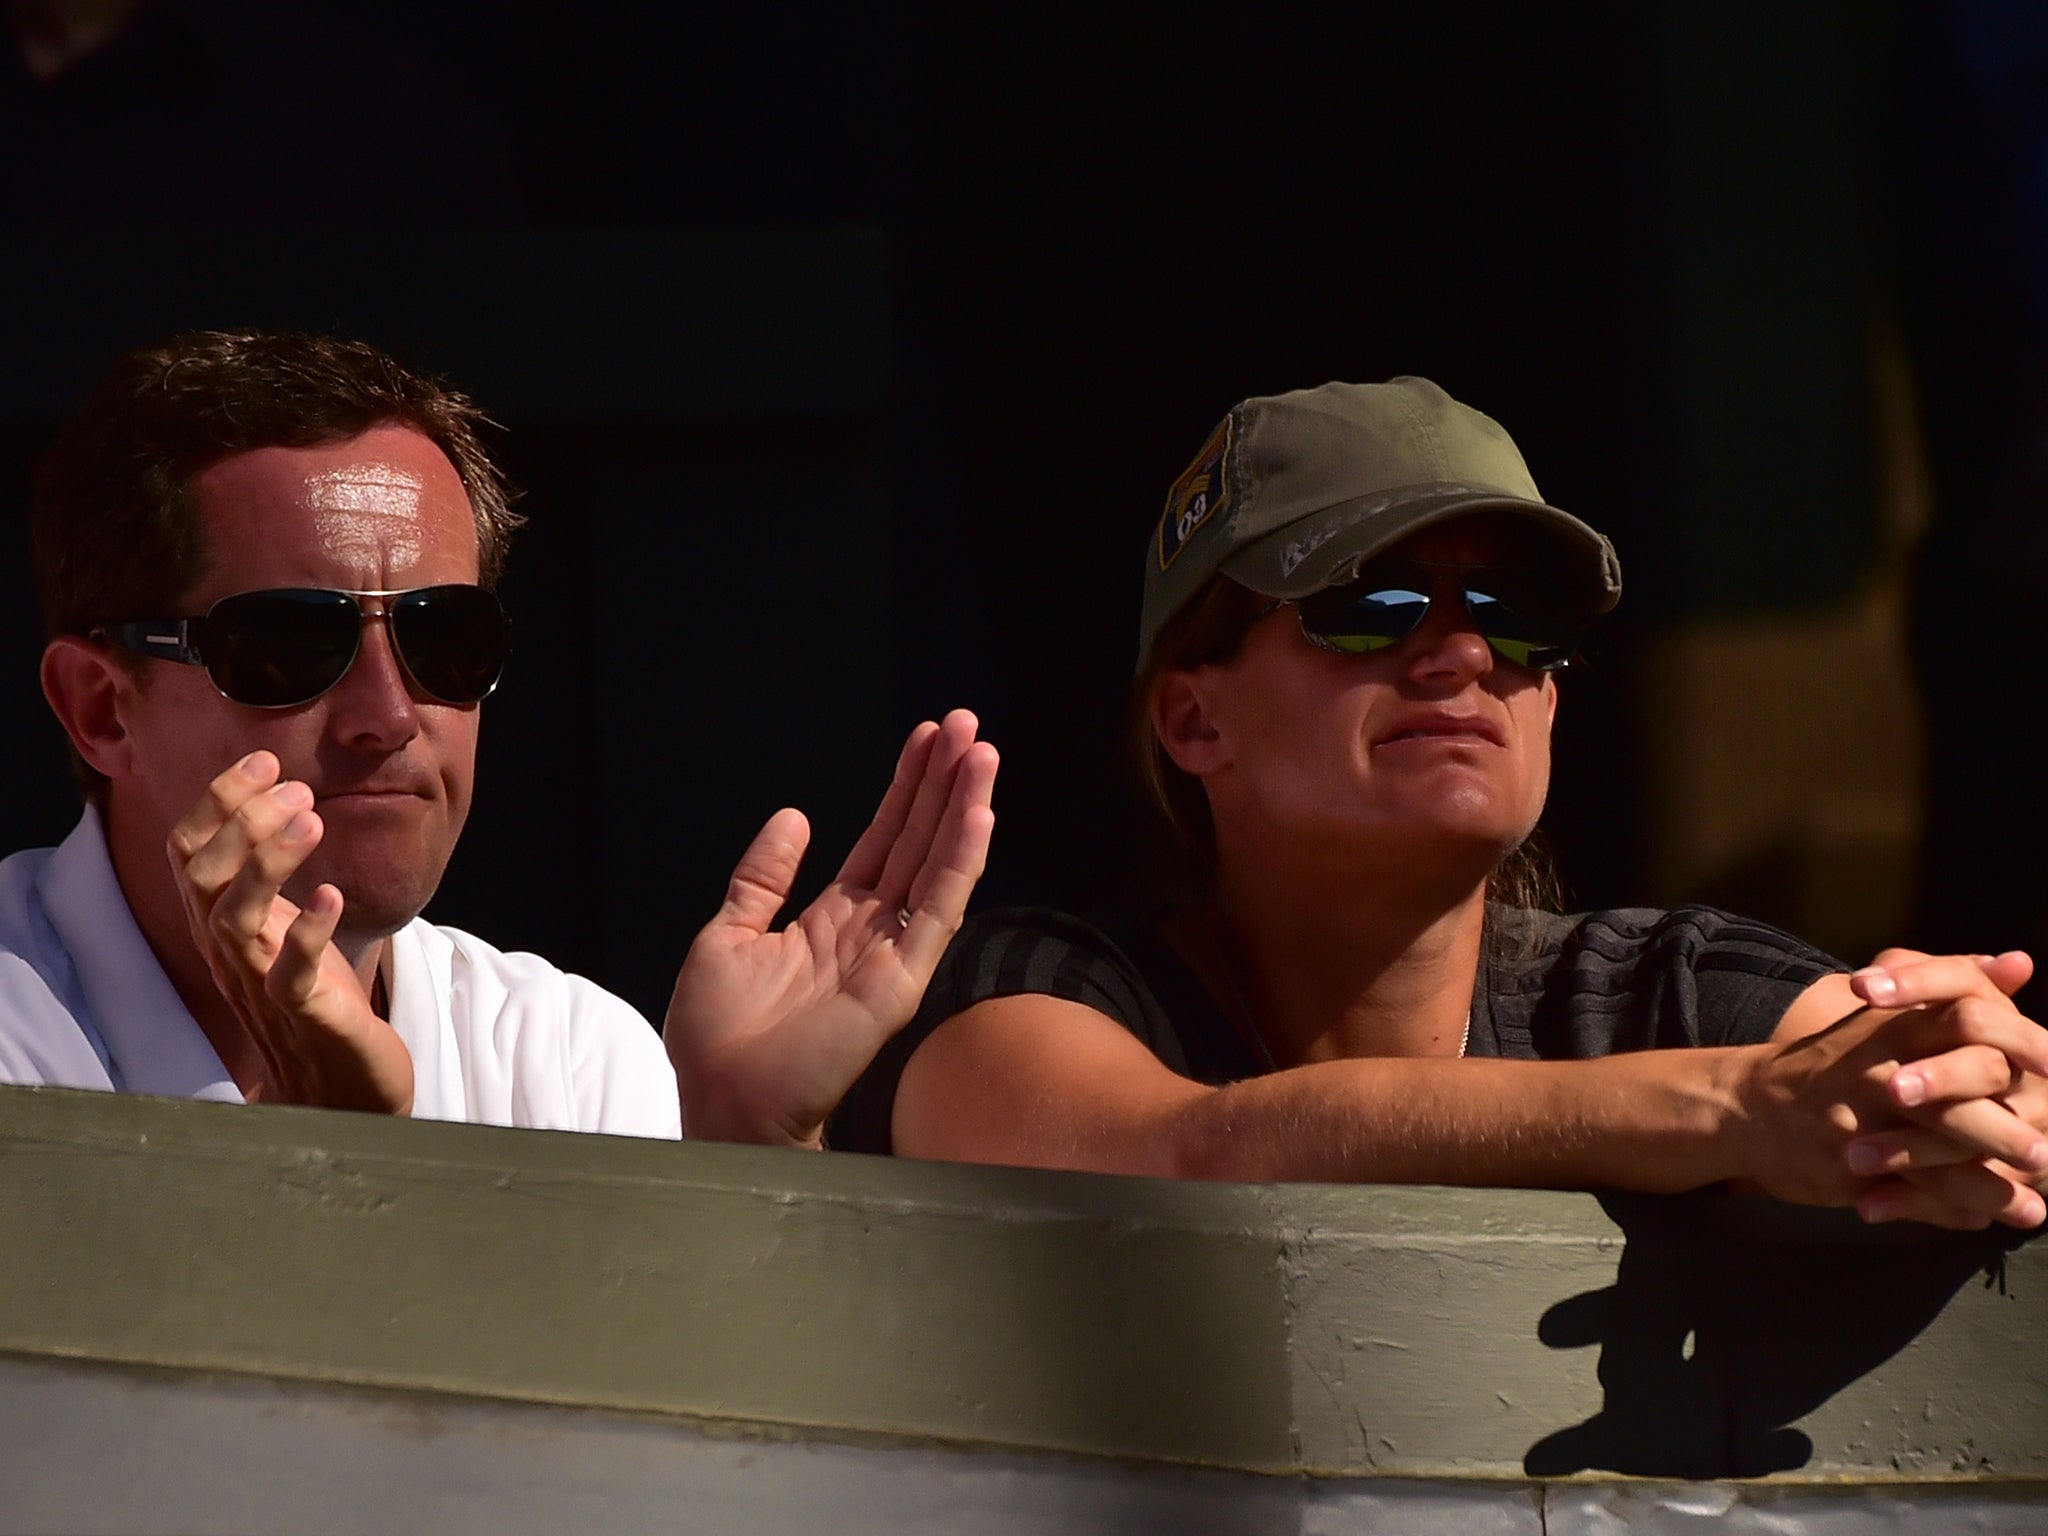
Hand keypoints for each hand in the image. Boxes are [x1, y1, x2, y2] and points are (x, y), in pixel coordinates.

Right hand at [167, 751, 413, 1113]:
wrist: (341, 1086)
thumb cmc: (317, 999)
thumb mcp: (286, 925)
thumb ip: (272, 874)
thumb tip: (282, 796)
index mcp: (222, 924)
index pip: (191, 852)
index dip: (219, 799)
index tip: (265, 758)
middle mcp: (229, 952)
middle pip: (203, 876)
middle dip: (243, 820)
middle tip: (298, 788)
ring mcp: (260, 985)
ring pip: (235, 918)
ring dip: (270, 861)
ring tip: (314, 818)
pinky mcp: (304, 1015)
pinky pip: (292, 972)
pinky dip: (309, 930)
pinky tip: (333, 894)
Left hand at [666, 709, 996, 1145]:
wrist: (722, 1099)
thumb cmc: (717, 1039)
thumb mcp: (728, 935)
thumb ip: (762, 877)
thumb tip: (794, 816)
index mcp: (830, 920)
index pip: (882, 839)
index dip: (905, 788)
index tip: (927, 738)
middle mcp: (870, 931)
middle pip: (916, 840)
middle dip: (941, 782)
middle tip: (967, 724)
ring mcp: (891, 954)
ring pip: (937, 865)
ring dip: (962, 807)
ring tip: (981, 752)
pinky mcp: (901, 980)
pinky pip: (939, 911)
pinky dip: (961, 861)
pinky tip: (978, 815)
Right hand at [1732, 966, 2047, 1229]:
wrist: (1746, 1107)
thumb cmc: (1832, 1064)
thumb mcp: (1886, 1016)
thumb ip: (1954, 987)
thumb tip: (2020, 963)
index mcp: (1896, 1026)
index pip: (1971, 1022)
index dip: (2024, 1047)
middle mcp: (1882, 1066)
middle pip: (1963, 1088)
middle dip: (2011, 1125)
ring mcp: (1864, 1117)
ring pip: (1944, 1149)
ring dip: (1995, 1180)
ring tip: (2039, 1202)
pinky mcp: (1850, 1164)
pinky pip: (1917, 1190)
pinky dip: (1961, 1208)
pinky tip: (1997, 1218)